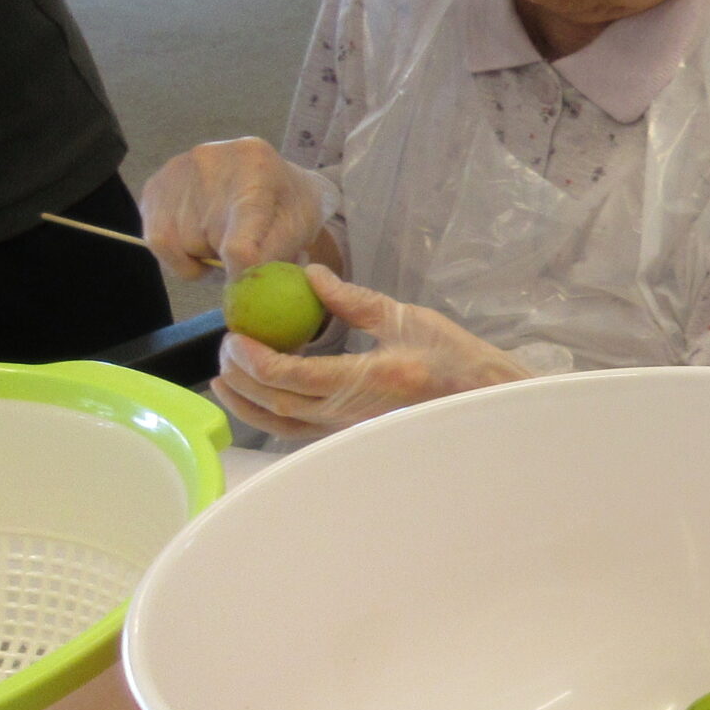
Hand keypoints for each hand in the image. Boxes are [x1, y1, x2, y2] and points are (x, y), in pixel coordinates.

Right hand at [139, 138, 331, 279]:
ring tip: (226, 240)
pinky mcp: (155, 186)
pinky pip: (157, 242)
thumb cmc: (290, 207)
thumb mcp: (300, 230)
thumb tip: (238, 281)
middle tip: (247, 253)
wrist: (270, 177)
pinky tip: (201, 242)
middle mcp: (210, 160)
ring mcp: (176, 170)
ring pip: (181, 246)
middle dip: (228, 260)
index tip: (245, 284)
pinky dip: (179, 256)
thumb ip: (274, 256)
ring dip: (203, 257)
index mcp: (257, 168)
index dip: (241, 271)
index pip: (239, 237)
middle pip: (210, 242)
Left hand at [214, 267, 529, 439]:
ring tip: (225, 379)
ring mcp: (352, 429)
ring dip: (247, 404)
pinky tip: (258, 399)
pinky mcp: (352, 434)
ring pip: (283, 425)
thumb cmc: (455, 359)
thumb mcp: (407, 318)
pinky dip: (270, 417)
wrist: (483, 399)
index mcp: (368, 379)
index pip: (294, 376)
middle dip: (242, 379)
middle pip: (278, 404)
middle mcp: (354, 412)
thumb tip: (309, 275)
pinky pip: (300, 432)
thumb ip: (353, 299)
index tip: (235, 336)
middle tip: (225, 348)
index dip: (256, 359)